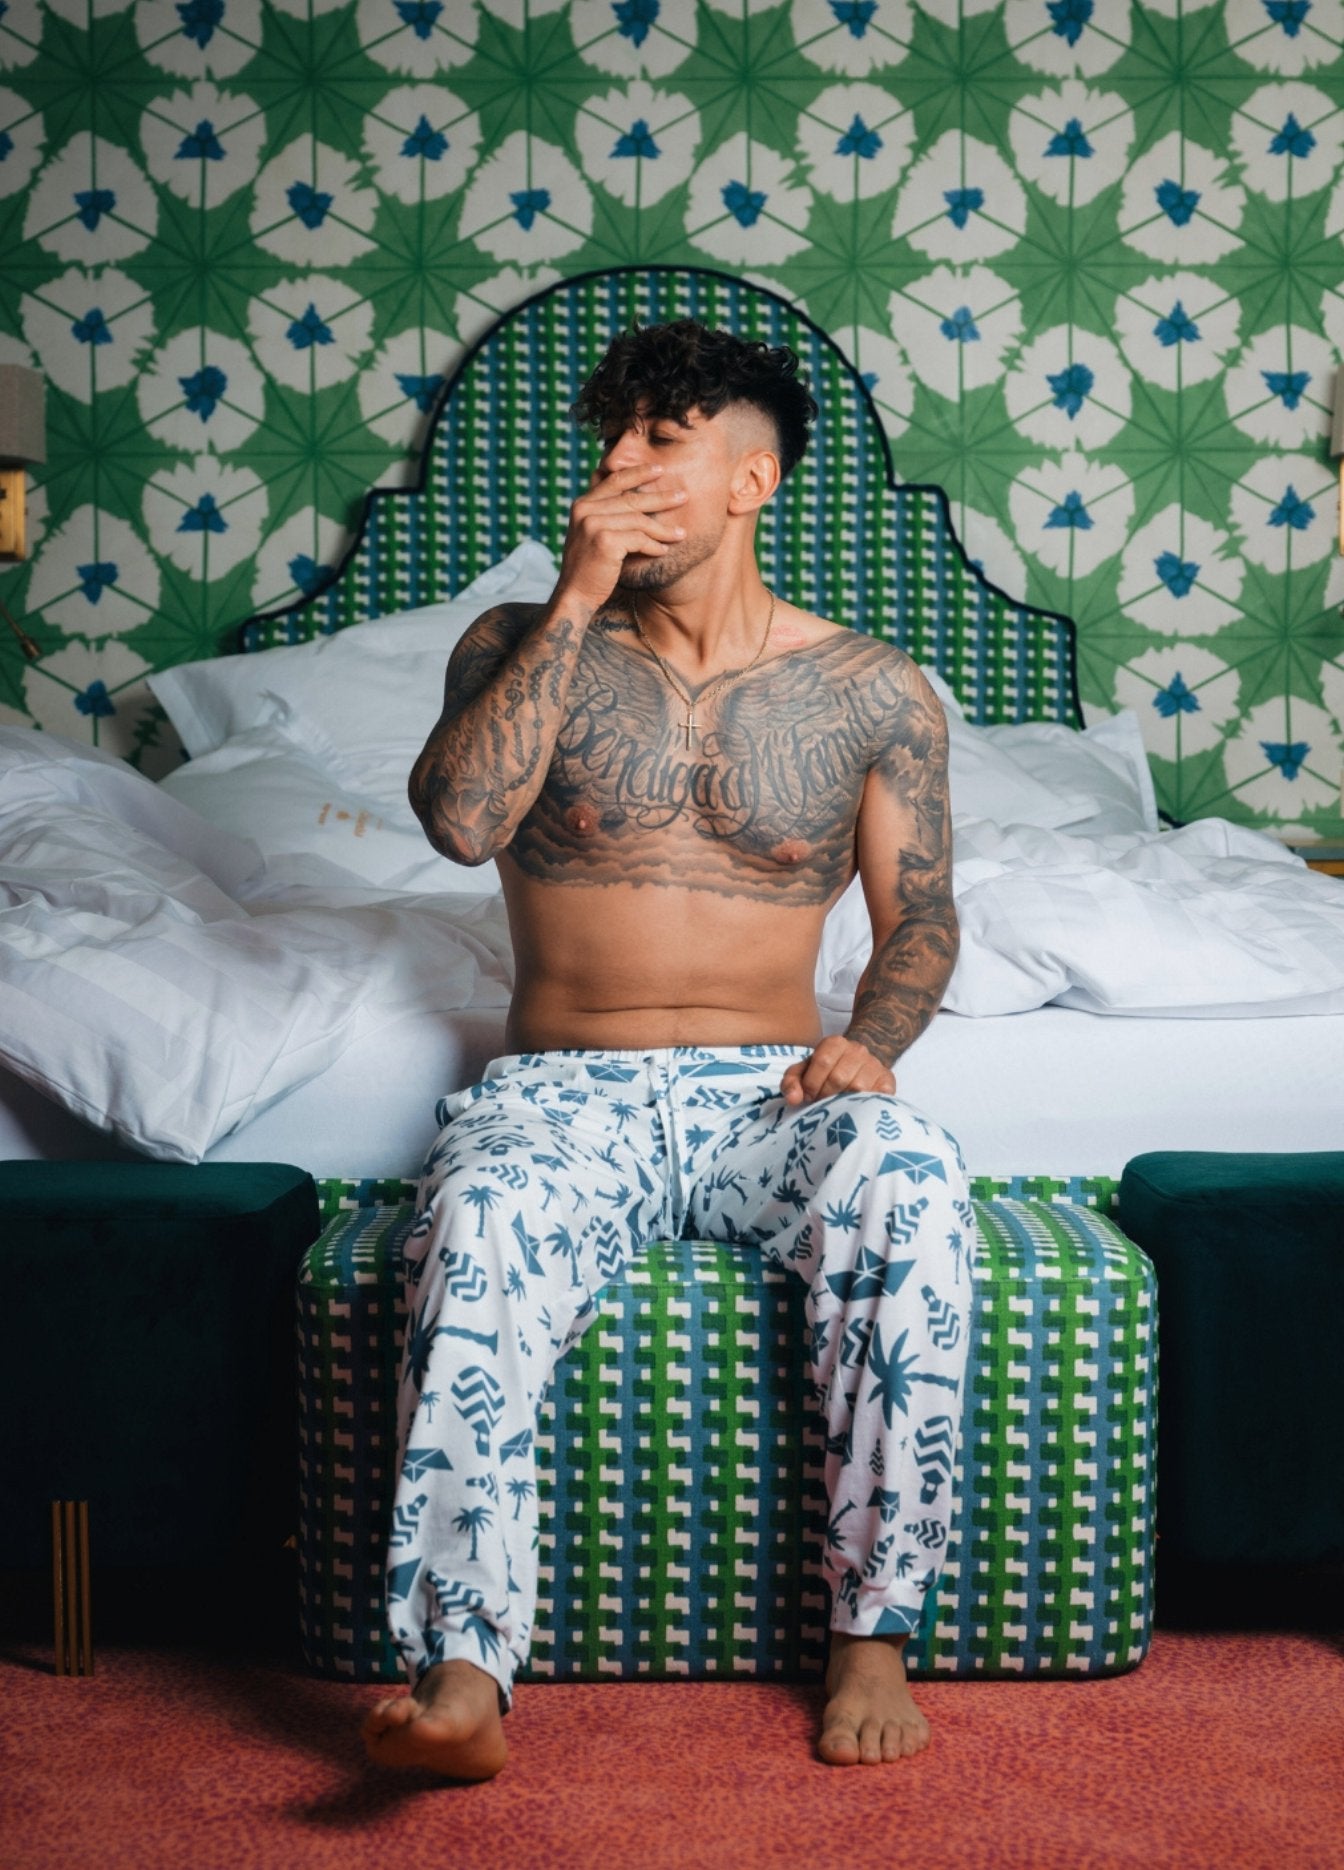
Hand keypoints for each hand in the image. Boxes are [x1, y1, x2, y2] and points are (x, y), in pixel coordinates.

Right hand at [555, 463, 687, 613]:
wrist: (575, 595)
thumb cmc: (589, 567)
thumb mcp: (591, 534)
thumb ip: (605, 515)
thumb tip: (632, 496)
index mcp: (582, 504)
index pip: (614, 480)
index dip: (638, 473)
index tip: (659, 470)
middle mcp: (585, 510)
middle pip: (631, 499)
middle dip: (661, 498)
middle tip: (683, 496)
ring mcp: (593, 524)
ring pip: (638, 520)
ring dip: (663, 529)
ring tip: (681, 534)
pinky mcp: (604, 541)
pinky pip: (639, 539)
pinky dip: (654, 546)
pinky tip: (663, 551)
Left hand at [781, 1036, 895, 1105]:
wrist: (859, 1067)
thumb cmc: (826, 1072)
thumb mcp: (804, 1072)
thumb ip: (791, 1082)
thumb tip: (793, 1099)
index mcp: (835, 1043)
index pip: (822, 1062)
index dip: (812, 1084)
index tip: (809, 1096)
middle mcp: (857, 1050)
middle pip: (839, 1077)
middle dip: (826, 1095)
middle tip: (822, 1103)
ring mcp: (875, 1065)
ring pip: (858, 1088)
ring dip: (843, 1102)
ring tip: (837, 1105)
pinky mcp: (888, 1081)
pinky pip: (877, 1096)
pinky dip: (865, 1105)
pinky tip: (856, 1107)